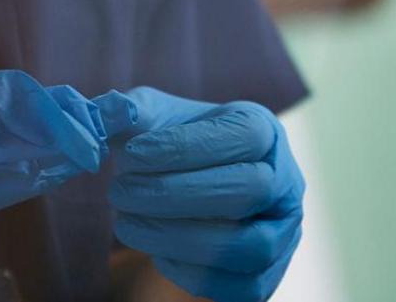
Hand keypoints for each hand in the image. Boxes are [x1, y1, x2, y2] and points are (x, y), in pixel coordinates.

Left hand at [108, 88, 303, 301]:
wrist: (184, 187)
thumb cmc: (168, 145)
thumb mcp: (149, 117)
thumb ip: (129, 111)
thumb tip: (110, 115)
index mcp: (264, 130)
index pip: (242, 136)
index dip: (183, 147)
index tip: (129, 156)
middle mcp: (286, 181)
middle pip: (249, 191)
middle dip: (174, 194)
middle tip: (119, 192)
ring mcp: (283, 233)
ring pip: (250, 246)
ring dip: (178, 237)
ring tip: (127, 224)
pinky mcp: (268, 276)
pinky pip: (240, 287)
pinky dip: (190, 272)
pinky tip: (154, 250)